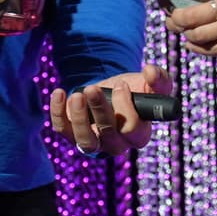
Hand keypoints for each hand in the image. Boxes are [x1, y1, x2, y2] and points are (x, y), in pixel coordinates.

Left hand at [48, 65, 171, 157]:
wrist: (111, 92)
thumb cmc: (135, 91)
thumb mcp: (151, 84)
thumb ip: (158, 79)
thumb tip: (151, 71)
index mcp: (139, 135)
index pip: (132, 130)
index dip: (125, 108)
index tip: (121, 85)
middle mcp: (116, 144)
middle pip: (108, 135)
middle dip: (100, 110)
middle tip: (94, 88)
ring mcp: (94, 142)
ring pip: (85, 140)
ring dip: (78, 117)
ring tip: (77, 94)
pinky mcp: (72, 134)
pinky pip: (62, 129)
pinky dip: (57, 112)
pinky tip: (60, 93)